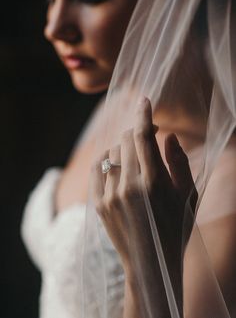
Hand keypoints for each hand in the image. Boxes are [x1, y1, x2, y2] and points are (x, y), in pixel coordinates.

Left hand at [91, 97, 196, 314]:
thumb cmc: (175, 227)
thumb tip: (168, 136)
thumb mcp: (188, 196)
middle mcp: (129, 187)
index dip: (144, 114)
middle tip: (148, 134)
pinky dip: (107, 158)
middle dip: (138, 131)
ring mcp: (110, 196)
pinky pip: (98, 167)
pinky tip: (117, 162)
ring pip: (113, 152)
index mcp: (155, 183)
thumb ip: (178, 162)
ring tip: (136, 156)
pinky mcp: (99, 204)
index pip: (144, 136)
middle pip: (127, 140)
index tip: (144, 100)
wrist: (151, 263)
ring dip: (125, 146)